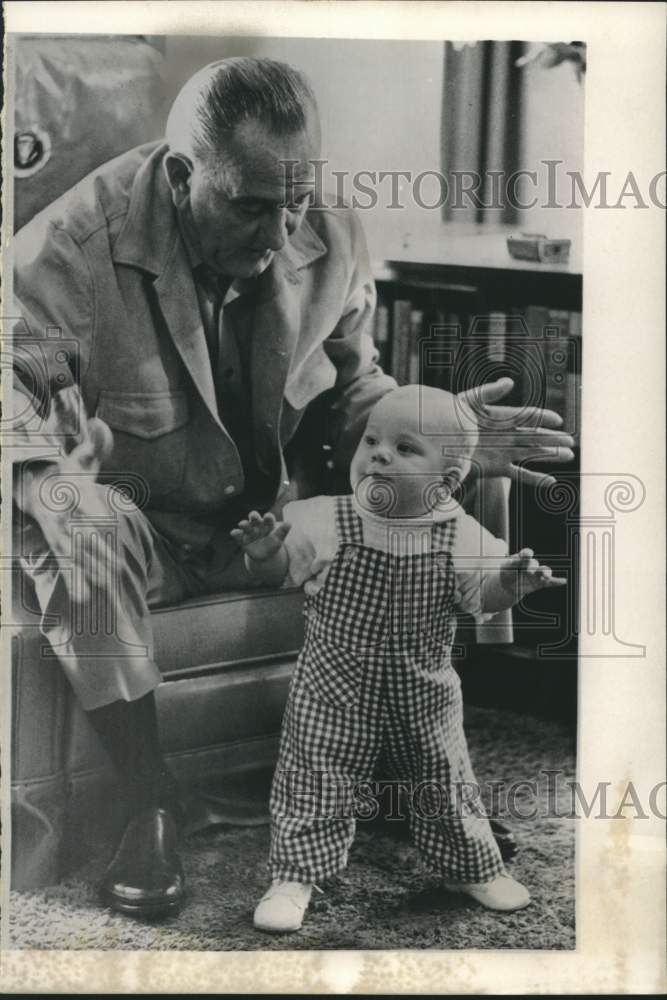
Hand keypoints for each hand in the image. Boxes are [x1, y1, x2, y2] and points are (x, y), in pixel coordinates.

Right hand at [18, 386, 114, 604]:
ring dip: (88, 572)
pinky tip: (87, 599)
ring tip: (100, 589)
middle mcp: (62, 518)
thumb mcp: (79, 457)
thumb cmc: (66, 472)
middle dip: (94, 551)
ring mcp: (60, 536)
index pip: (80, 504)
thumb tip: (100, 424)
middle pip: (79, 536)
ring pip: (75, 556)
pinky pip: (69, 567)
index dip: (88, 512)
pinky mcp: (61, 547)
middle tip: (111, 567)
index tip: (97, 523)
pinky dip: (76, 582)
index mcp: (69, 495)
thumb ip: (94, 443)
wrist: (37, 489)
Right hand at [230, 511, 290, 562]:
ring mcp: (249, 532)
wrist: (264, 556)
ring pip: (246, 526)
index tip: (268, 517)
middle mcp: (257, 526)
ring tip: (242, 524)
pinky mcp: (242, 539)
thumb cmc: (272, 545)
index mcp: (267, 524)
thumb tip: (289, 523)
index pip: (268, 519)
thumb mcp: (279, 540)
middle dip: (254, 516)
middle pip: (255, 519)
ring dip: (244, 524)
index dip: (268, 518)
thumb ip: (283, 531)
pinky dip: (236, 533)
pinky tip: (234, 532)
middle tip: (254, 516)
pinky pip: (238, 535)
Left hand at [457, 377, 574, 487]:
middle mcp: (506, 435)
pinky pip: (519, 474)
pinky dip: (534, 478)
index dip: (542, 418)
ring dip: (550, 455)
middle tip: (571, 441)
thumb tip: (510, 382)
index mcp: (501, 417)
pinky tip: (550, 482)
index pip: (526, 416)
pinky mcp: (497, 468)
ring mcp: (503, 452)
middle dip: (553, 439)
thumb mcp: (469, 401)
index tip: (557, 420)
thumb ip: (489, 392)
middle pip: (534, 436)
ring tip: (568, 455)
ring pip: (532, 454)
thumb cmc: (451, 417)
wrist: (437, 442)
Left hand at [500, 548, 566, 601]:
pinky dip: (556, 582)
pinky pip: (549, 582)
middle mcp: (531, 564)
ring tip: (546, 575)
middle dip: (532, 566)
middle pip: (534, 563)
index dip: (527, 554)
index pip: (525, 554)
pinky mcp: (540, 583)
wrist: (508, 586)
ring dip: (545, 572)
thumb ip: (515, 562)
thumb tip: (522, 554)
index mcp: (522, 558)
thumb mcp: (507, 567)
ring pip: (543, 571)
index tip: (528, 554)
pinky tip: (563, 581)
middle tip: (529, 571)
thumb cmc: (507, 572)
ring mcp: (536, 574)